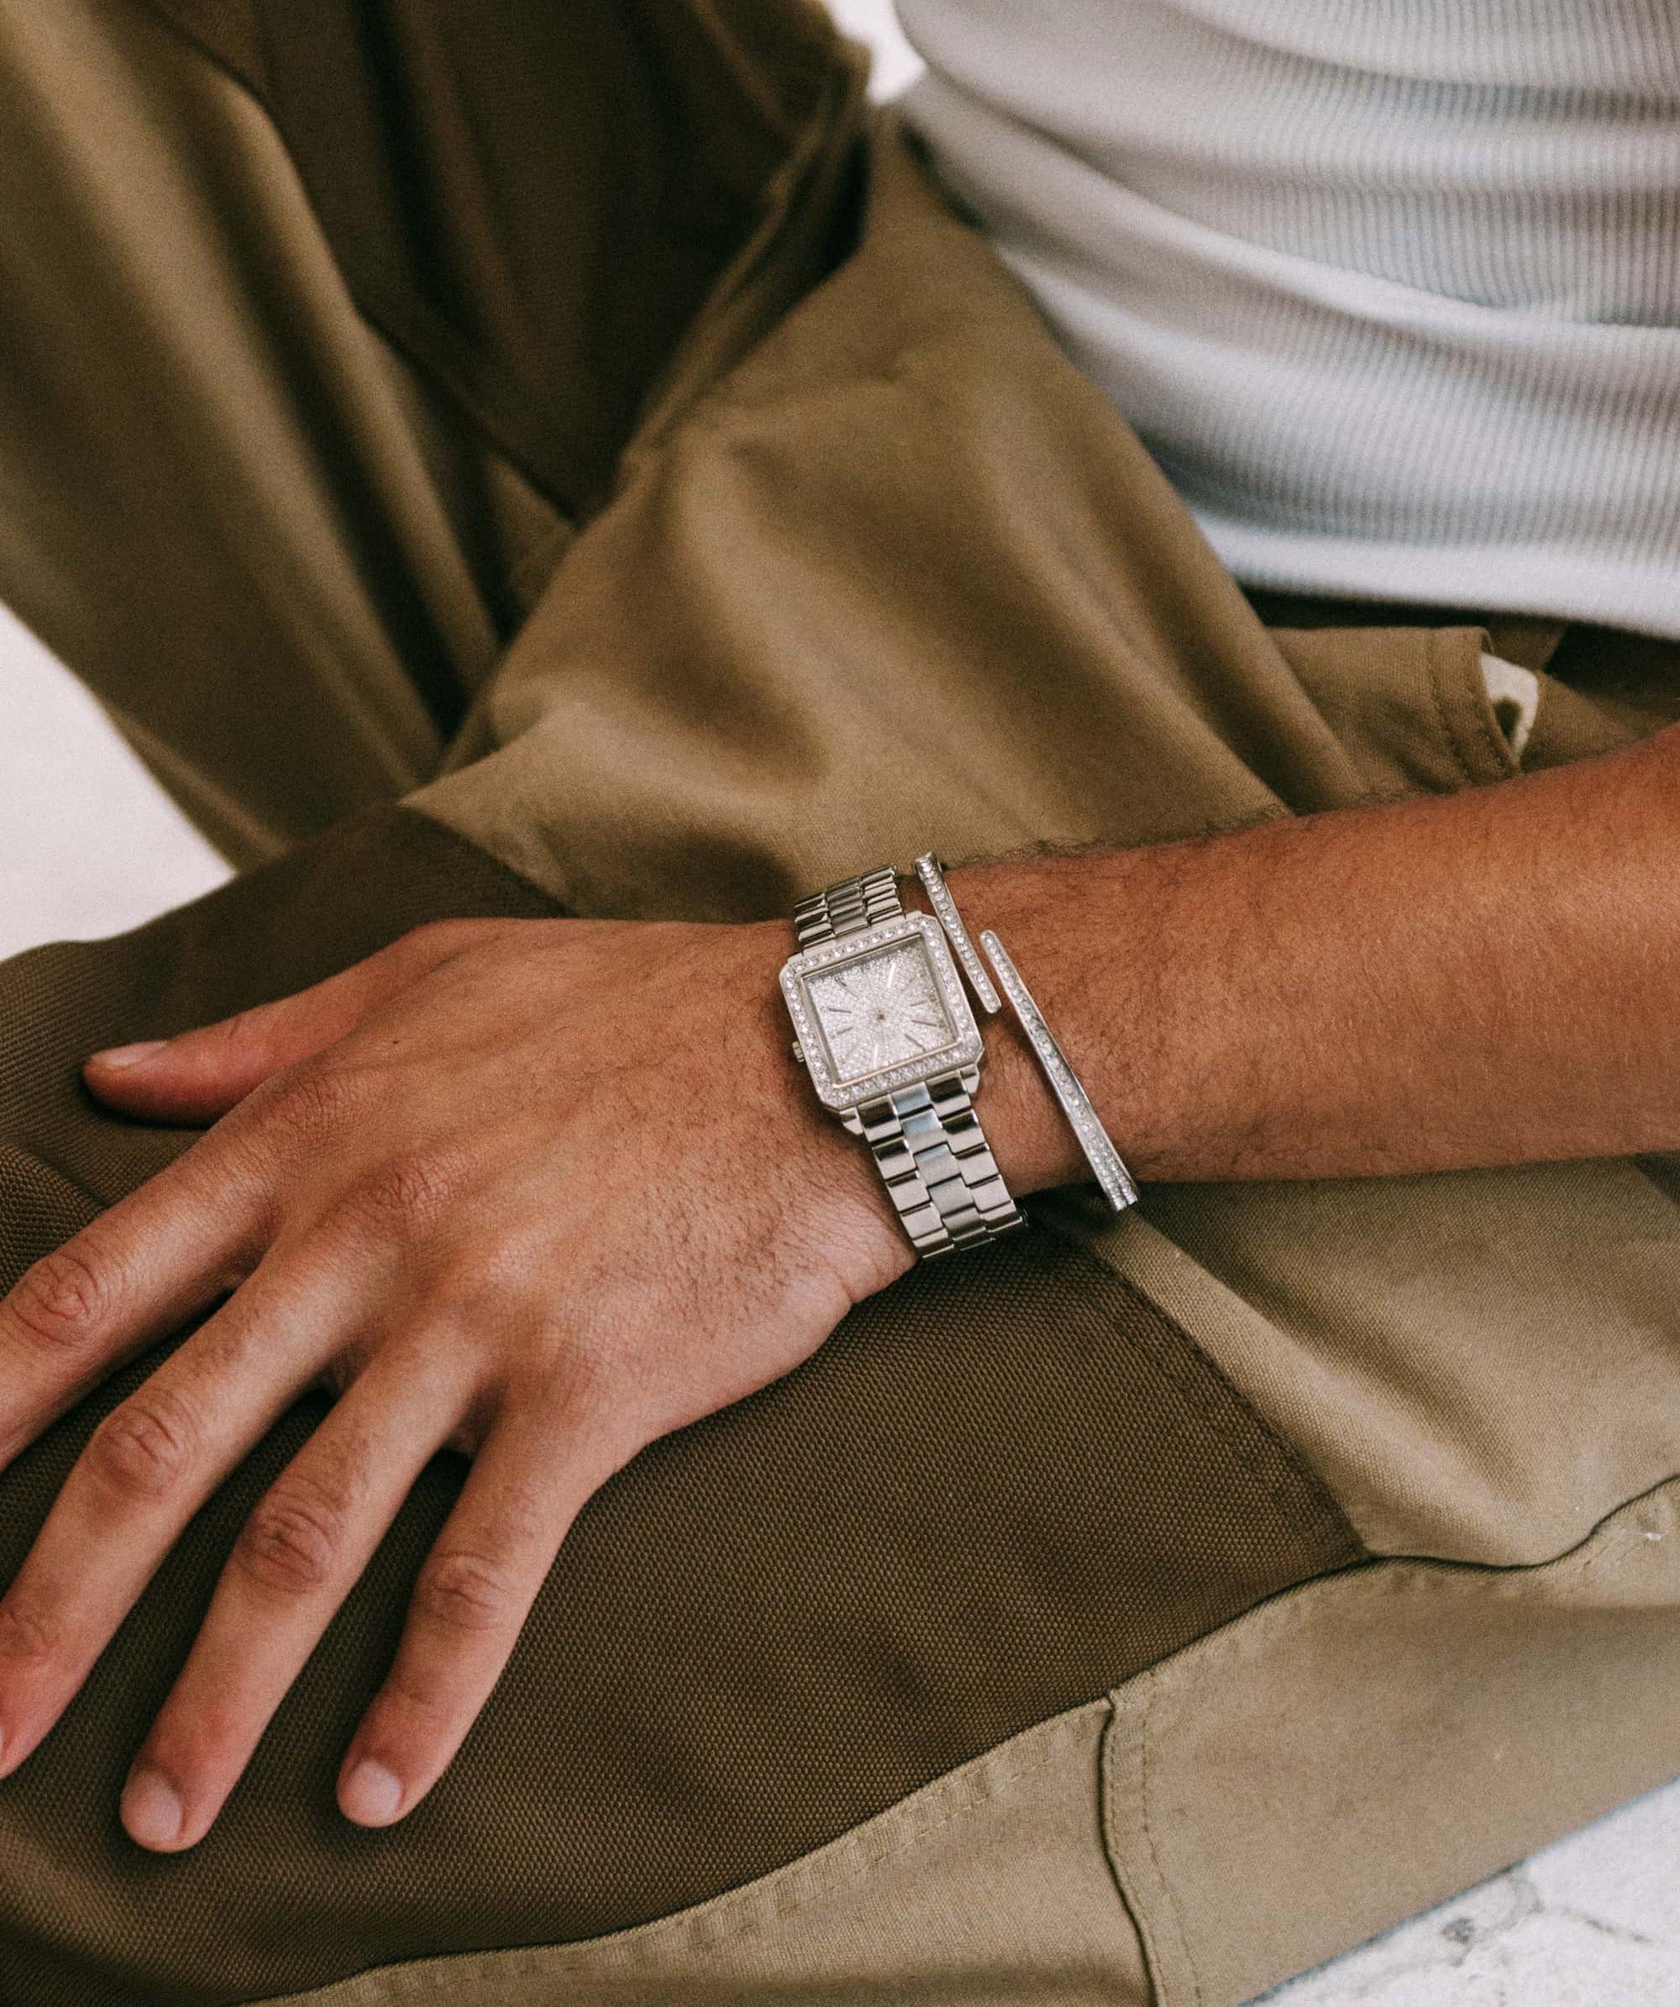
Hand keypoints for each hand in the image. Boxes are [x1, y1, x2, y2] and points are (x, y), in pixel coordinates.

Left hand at [0, 915, 909, 1848]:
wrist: (822, 1050)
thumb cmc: (625, 1004)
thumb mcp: (424, 977)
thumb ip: (260, 1041)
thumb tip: (115, 1075)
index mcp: (309, 1139)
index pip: (93, 1289)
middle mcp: (366, 1240)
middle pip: (163, 1449)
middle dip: (53, 1605)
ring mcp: (474, 1323)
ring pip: (306, 1539)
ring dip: (218, 1695)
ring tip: (159, 1814)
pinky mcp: (588, 1394)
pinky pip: (485, 1570)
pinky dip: (427, 1692)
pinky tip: (379, 1791)